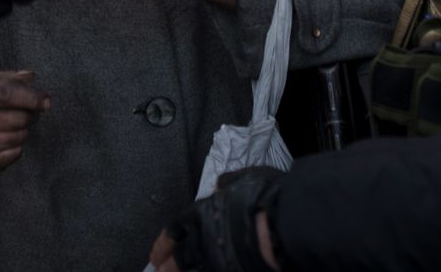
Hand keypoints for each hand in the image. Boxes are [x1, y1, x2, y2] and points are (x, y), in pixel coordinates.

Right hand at [0, 70, 48, 237]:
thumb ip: (3, 78)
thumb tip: (31, 77)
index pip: (7, 94)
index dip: (31, 97)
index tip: (46, 101)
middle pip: (18, 117)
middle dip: (30, 115)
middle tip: (27, 113)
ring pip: (19, 136)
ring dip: (22, 131)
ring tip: (10, 127)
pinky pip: (13, 155)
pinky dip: (16, 148)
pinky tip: (3, 142)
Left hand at [147, 167, 283, 270]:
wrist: (285, 225)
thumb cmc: (266, 197)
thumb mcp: (246, 177)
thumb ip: (229, 182)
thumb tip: (219, 185)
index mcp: (204, 212)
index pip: (175, 228)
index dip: (165, 241)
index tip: (156, 252)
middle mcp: (205, 238)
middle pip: (179, 256)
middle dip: (166, 265)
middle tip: (158, 270)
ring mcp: (217, 260)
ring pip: (190, 271)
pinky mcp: (231, 271)